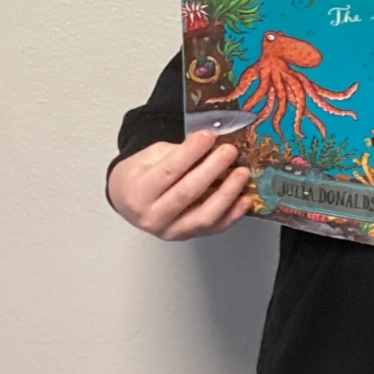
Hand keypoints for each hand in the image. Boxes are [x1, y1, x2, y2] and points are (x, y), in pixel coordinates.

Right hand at [107, 130, 256, 240]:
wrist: (129, 200)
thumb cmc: (141, 175)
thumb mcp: (151, 156)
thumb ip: (179, 152)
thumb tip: (211, 145)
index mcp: (139, 191)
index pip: (170, 171)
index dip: (192, 152)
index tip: (208, 136)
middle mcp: (153, 216)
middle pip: (188, 193)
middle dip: (213, 169)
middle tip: (229, 151)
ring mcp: (171, 231)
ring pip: (204, 216)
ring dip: (227, 194)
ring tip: (242, 174)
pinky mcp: (187, 237)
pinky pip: (214, 229)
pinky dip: (233, 214)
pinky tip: (244, 199)